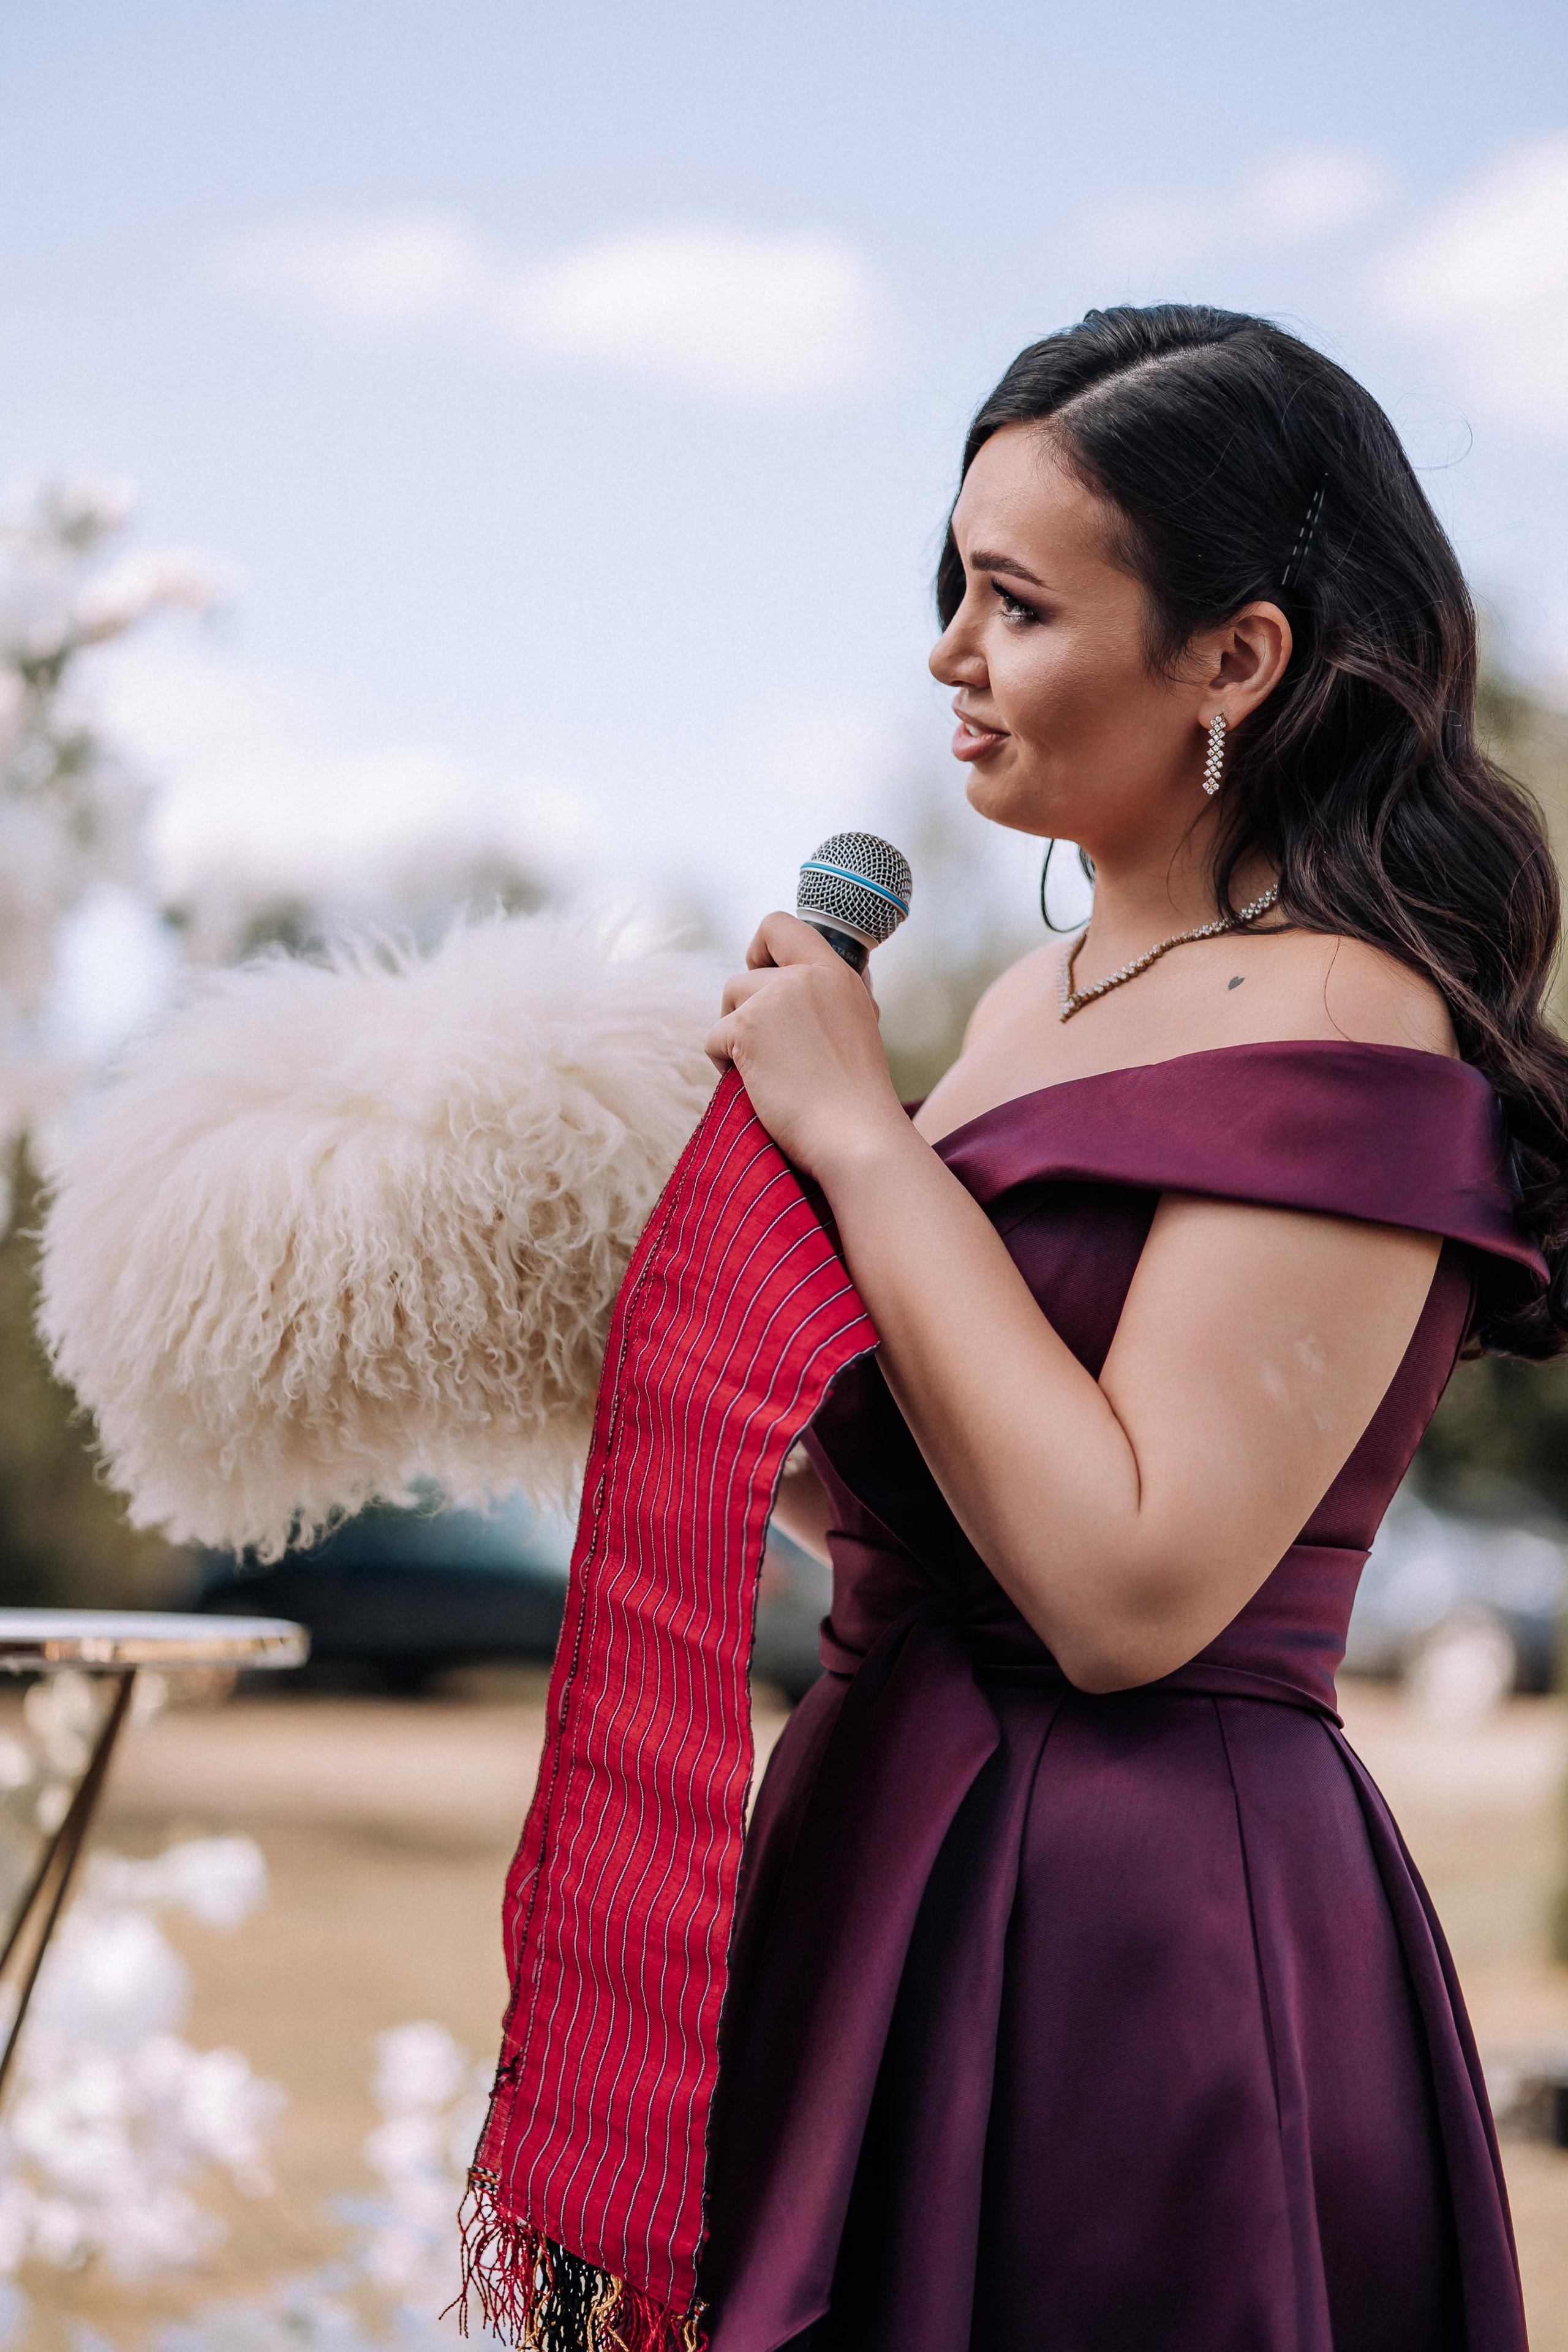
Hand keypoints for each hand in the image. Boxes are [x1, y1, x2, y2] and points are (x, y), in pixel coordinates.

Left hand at [705, 912, 908, 1179]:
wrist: (856, 1135)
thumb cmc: (855, 1097)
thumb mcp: (855, 1025)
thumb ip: (825, 999)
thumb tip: (784, 990)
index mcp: (837, 974)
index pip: (782, 926)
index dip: (761, 949)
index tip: (762, 978)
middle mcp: (806, 976)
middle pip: (745, 975)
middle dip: (743, 1010)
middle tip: (765, 1049)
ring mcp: (774, 999)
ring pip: (728, 1001)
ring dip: (734, 1035)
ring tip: (762, 1070)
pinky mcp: (747, 1028)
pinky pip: (714, 1037)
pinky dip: (723, 1063)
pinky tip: (753, 1085)